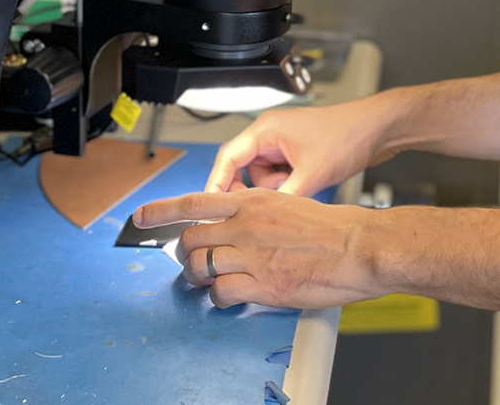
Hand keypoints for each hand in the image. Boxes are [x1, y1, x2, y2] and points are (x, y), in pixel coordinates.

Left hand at [134, 189, 382, 308]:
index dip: (161, 210)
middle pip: (191, 239)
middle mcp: (247, 224)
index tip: (141, 216)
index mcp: (253, 201)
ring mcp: (252, 255)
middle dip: (186, 254)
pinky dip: (220, 298)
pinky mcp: (262, 284)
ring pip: (200, 267)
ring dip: (200, 278)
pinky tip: (232, 296)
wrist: (358, 246)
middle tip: (195, 261)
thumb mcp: (289, 203)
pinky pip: (221, 293)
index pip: (194, 202)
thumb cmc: (333, 228)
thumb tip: (236, 224)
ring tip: (212, 281)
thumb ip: (257, 214)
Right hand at [204, 93, 404, 195]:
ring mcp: (283, 144)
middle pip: (245, 172)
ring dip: (279, 189)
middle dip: (260, 190)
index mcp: (266, 130)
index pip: (227, 158)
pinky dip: (290, 186)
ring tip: (304, 185)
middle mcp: (270, 134)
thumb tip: (261, 222)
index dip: (216, 185)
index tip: (210, 209)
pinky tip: (308, 185)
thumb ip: (282, 198)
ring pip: (263, 179)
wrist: (377, 130)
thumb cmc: (348, 136)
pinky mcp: (296, 154)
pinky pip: (280, 178)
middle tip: (275, 201)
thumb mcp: (312, 174)